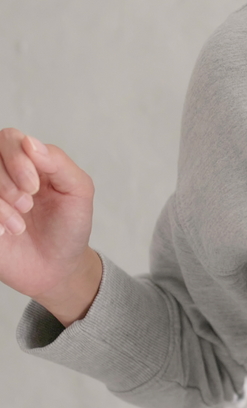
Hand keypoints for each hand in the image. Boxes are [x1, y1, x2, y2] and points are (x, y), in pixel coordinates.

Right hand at [0, 127, 95, 300]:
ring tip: (19, 227)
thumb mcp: (78, 192)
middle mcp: (2, 173)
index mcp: (28, 160)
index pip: (8, 138)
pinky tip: (4, 233)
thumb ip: (59, 163)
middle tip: (28, 206)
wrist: (57, 268)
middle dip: (7, 182)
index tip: (35, 188)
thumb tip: (30, 142)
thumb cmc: (69, 227)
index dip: (17, 159)